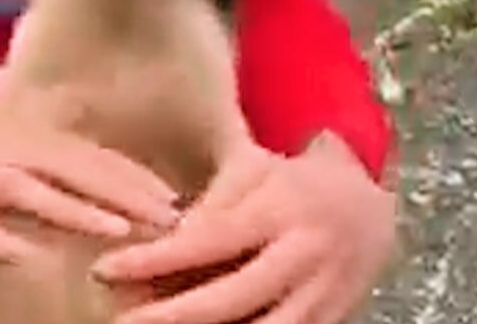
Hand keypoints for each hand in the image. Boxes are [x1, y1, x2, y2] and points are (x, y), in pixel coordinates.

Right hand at [0, 123, 184, 270]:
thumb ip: (18, 181)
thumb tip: (82, 197)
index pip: (70, 147)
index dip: (122, 168)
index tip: (171, 194)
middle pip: (58, 158)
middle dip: (116, 185)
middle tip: (168, 213)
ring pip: (20, 184)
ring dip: (73, 206)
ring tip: (121, 231)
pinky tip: (32, 258)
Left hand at [92, 132, 396, 323]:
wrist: (371, 208)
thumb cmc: (293, 181)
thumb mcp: (254, 169)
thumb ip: (212, 202)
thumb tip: (162, 237)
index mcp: (280, 208)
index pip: (208, 239)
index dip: (154, 260)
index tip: (105, 270)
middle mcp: (304, 255)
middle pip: (231, 298)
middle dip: (171, 316)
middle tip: (121, 321)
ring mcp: (322, 295)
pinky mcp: (331, 321)